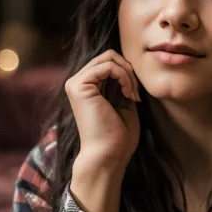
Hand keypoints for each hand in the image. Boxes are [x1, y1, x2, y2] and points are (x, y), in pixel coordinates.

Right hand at [65, 49, 140, 172]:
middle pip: (108, 55)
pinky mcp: (78, 86)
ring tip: (132, 95)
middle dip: (128, 71)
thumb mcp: (123, 102)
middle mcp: (77, 83)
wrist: (109, 155)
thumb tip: (128, 65)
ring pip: (109, 57)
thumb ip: (121, 83)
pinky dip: (124, 76)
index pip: (109, 62)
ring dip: (128, 74)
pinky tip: (127, 94)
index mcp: (86, 87)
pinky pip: (108, 66)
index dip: (127, 73)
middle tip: (135, 93)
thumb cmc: (118, 136)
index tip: (136, 95)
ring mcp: (75, 83)